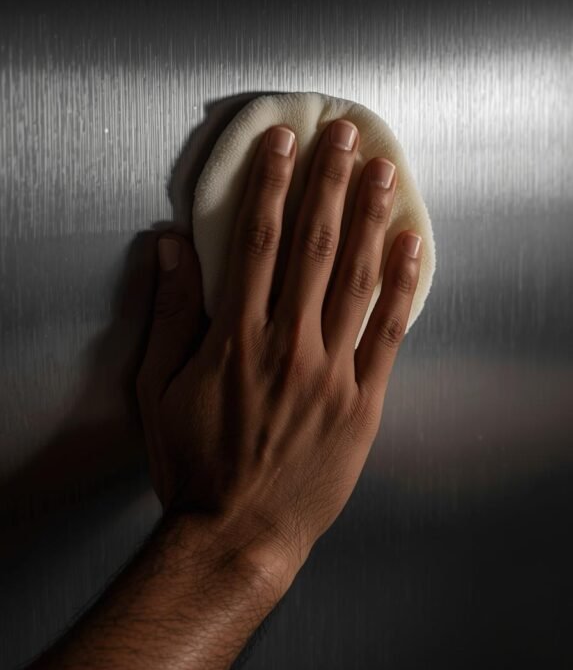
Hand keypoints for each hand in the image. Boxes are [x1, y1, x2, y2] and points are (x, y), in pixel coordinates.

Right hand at [137, 118, 421, 592]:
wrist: (238, 533)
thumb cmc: (193, 465)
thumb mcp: (159, 391)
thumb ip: (168, 316)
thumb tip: (171, 249)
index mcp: (235, 339)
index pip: (256, 243)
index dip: (270, 186)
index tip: (282, 144)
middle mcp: (286, 345)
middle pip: (312, 247)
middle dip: (328, 184)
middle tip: (344, 136)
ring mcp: (329, 373)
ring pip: (354, 280)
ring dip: (368, 219)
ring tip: (382, 172)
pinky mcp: (361, 403)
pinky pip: (387, 335)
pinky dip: (401, 287)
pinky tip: (410, 247)